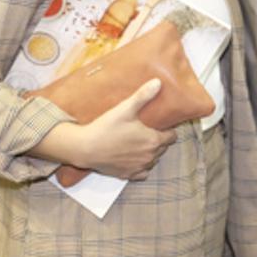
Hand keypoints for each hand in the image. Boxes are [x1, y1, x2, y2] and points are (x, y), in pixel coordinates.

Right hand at [43, 78, 175, 180]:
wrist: (85, 148)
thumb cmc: (106, 127)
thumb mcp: (125, 108)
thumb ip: (143, 95)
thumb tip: (158, 82)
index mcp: (153, 140)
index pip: (172, 136)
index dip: (168, 129)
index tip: (161, 124)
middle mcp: (150, 156)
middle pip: (163, 148)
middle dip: (159, 140)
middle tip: (148, 131)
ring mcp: (139, 167)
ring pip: (153, 160)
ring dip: (150, 153)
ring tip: (140, 143)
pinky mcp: (127, 175)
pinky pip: (142, 173)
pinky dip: (141, 167)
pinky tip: (134, 159)